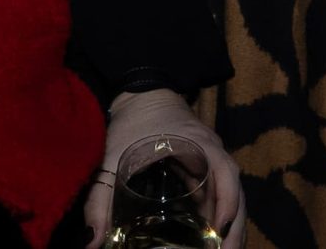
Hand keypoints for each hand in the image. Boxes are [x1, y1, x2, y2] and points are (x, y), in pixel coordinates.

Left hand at [84, 88, 244, 248]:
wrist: (138, 92)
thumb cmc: (129, 122)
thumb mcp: (110, 161)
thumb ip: (98, 203)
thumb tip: (91, 243)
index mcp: (197, 144)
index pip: (224, 173)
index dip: (228, 201)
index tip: (221, 229)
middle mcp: (211, 151)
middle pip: (234, 189)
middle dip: (234, 225)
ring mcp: (209, 158)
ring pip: (230, 192)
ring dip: (230, 222)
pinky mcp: (202, 165)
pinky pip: (217, 191)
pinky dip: (218, 214)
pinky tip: (210, 236)